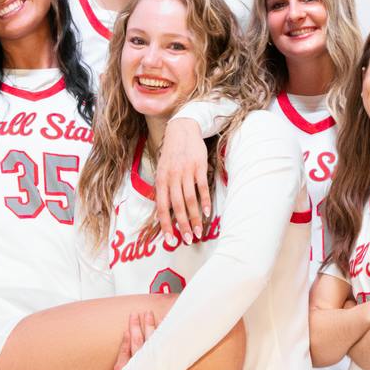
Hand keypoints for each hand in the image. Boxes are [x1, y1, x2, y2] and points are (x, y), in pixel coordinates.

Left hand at [156, 118, 211, 243]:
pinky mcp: (199, 167)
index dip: (166, 225)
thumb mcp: (162, 170)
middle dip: (183, 225)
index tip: (171, 240)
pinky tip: (208, 213)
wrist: (181, 130)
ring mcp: (186, 172)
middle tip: (189, 240)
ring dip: (195, 218)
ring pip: (190, 200)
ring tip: (199, 231)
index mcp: (161, 180)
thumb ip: (164, 190)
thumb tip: (164, 212)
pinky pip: (202, 188)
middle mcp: (172, 177)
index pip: (162, 207)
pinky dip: (205, 201)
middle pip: (177, 207)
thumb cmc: (171, 154)